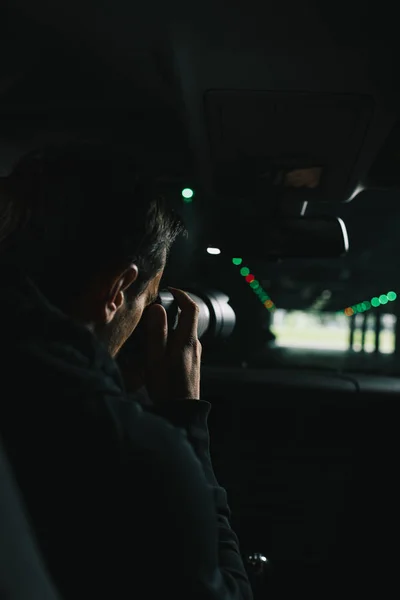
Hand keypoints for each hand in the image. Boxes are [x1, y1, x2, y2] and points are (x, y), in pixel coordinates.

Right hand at [143, 287, 201, 401]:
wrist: (181, 412)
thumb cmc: (167, 387)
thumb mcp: (156, 359)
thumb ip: (157, 333)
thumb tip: (157, 308)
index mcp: (187, 341)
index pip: (191, 308)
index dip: (181, 295)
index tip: (169, 290)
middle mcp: (195, 345)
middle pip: (188, 319)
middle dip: (173, 310)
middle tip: (154, 311)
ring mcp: (195, 355)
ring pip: (184, 332)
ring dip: (171, 326)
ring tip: (152, 332)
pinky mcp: (192, 363)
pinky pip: (183, 343)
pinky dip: (172, 339)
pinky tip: (159, 350)